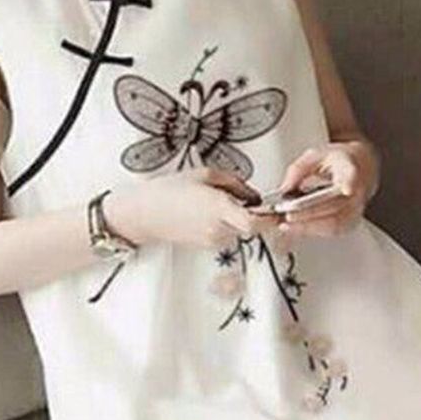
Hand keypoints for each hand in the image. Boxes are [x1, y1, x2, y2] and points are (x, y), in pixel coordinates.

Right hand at [106, 167, 283, 250]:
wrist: (144, 213)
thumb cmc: (169, 191)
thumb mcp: (205, 174)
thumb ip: (236, 184)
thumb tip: (254, 195)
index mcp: (218, 207)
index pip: (256, 222)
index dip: (270, 217)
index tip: (276, 207)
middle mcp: (218, 228)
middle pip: (252, 227)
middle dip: (256, 213)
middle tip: (248, 198)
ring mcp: (213, 240)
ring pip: (240, 230)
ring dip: (239, 218)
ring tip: (219, 201)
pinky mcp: (208, 245)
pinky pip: (228, 234)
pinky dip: (227, 223)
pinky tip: (210, 211)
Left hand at [271, 139, 378, 240]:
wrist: (362, 168)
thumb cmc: (339, 161)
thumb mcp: (316, 154)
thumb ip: (299, 169)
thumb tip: (285, 188)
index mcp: (349, 168)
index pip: (352, 176)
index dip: (350, 183)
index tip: (347, 189)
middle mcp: (357, 190)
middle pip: (337, 206)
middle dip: (311, 213)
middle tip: (289, 215)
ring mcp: (356, 208)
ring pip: (336, 223)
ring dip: (310, 227)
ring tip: (288, 226)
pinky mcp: (351, 221)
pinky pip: (333, 230)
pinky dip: (313, 231)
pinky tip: (297, 228)